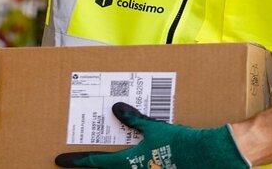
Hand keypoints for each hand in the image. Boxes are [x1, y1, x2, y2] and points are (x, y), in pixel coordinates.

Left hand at [54, 102, 248, 168]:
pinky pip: (145, 168)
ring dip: (119, 162)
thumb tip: (117, 108)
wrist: (211, 157)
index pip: (96, 162)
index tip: (60, 160)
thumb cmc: (182, 143)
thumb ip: (134, 119)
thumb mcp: (155, 128)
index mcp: (130, 163)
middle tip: (82, 159)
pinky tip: (145, 155)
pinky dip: (139, 162)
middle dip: (94, 164)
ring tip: (116, 153)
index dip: (77, 161)